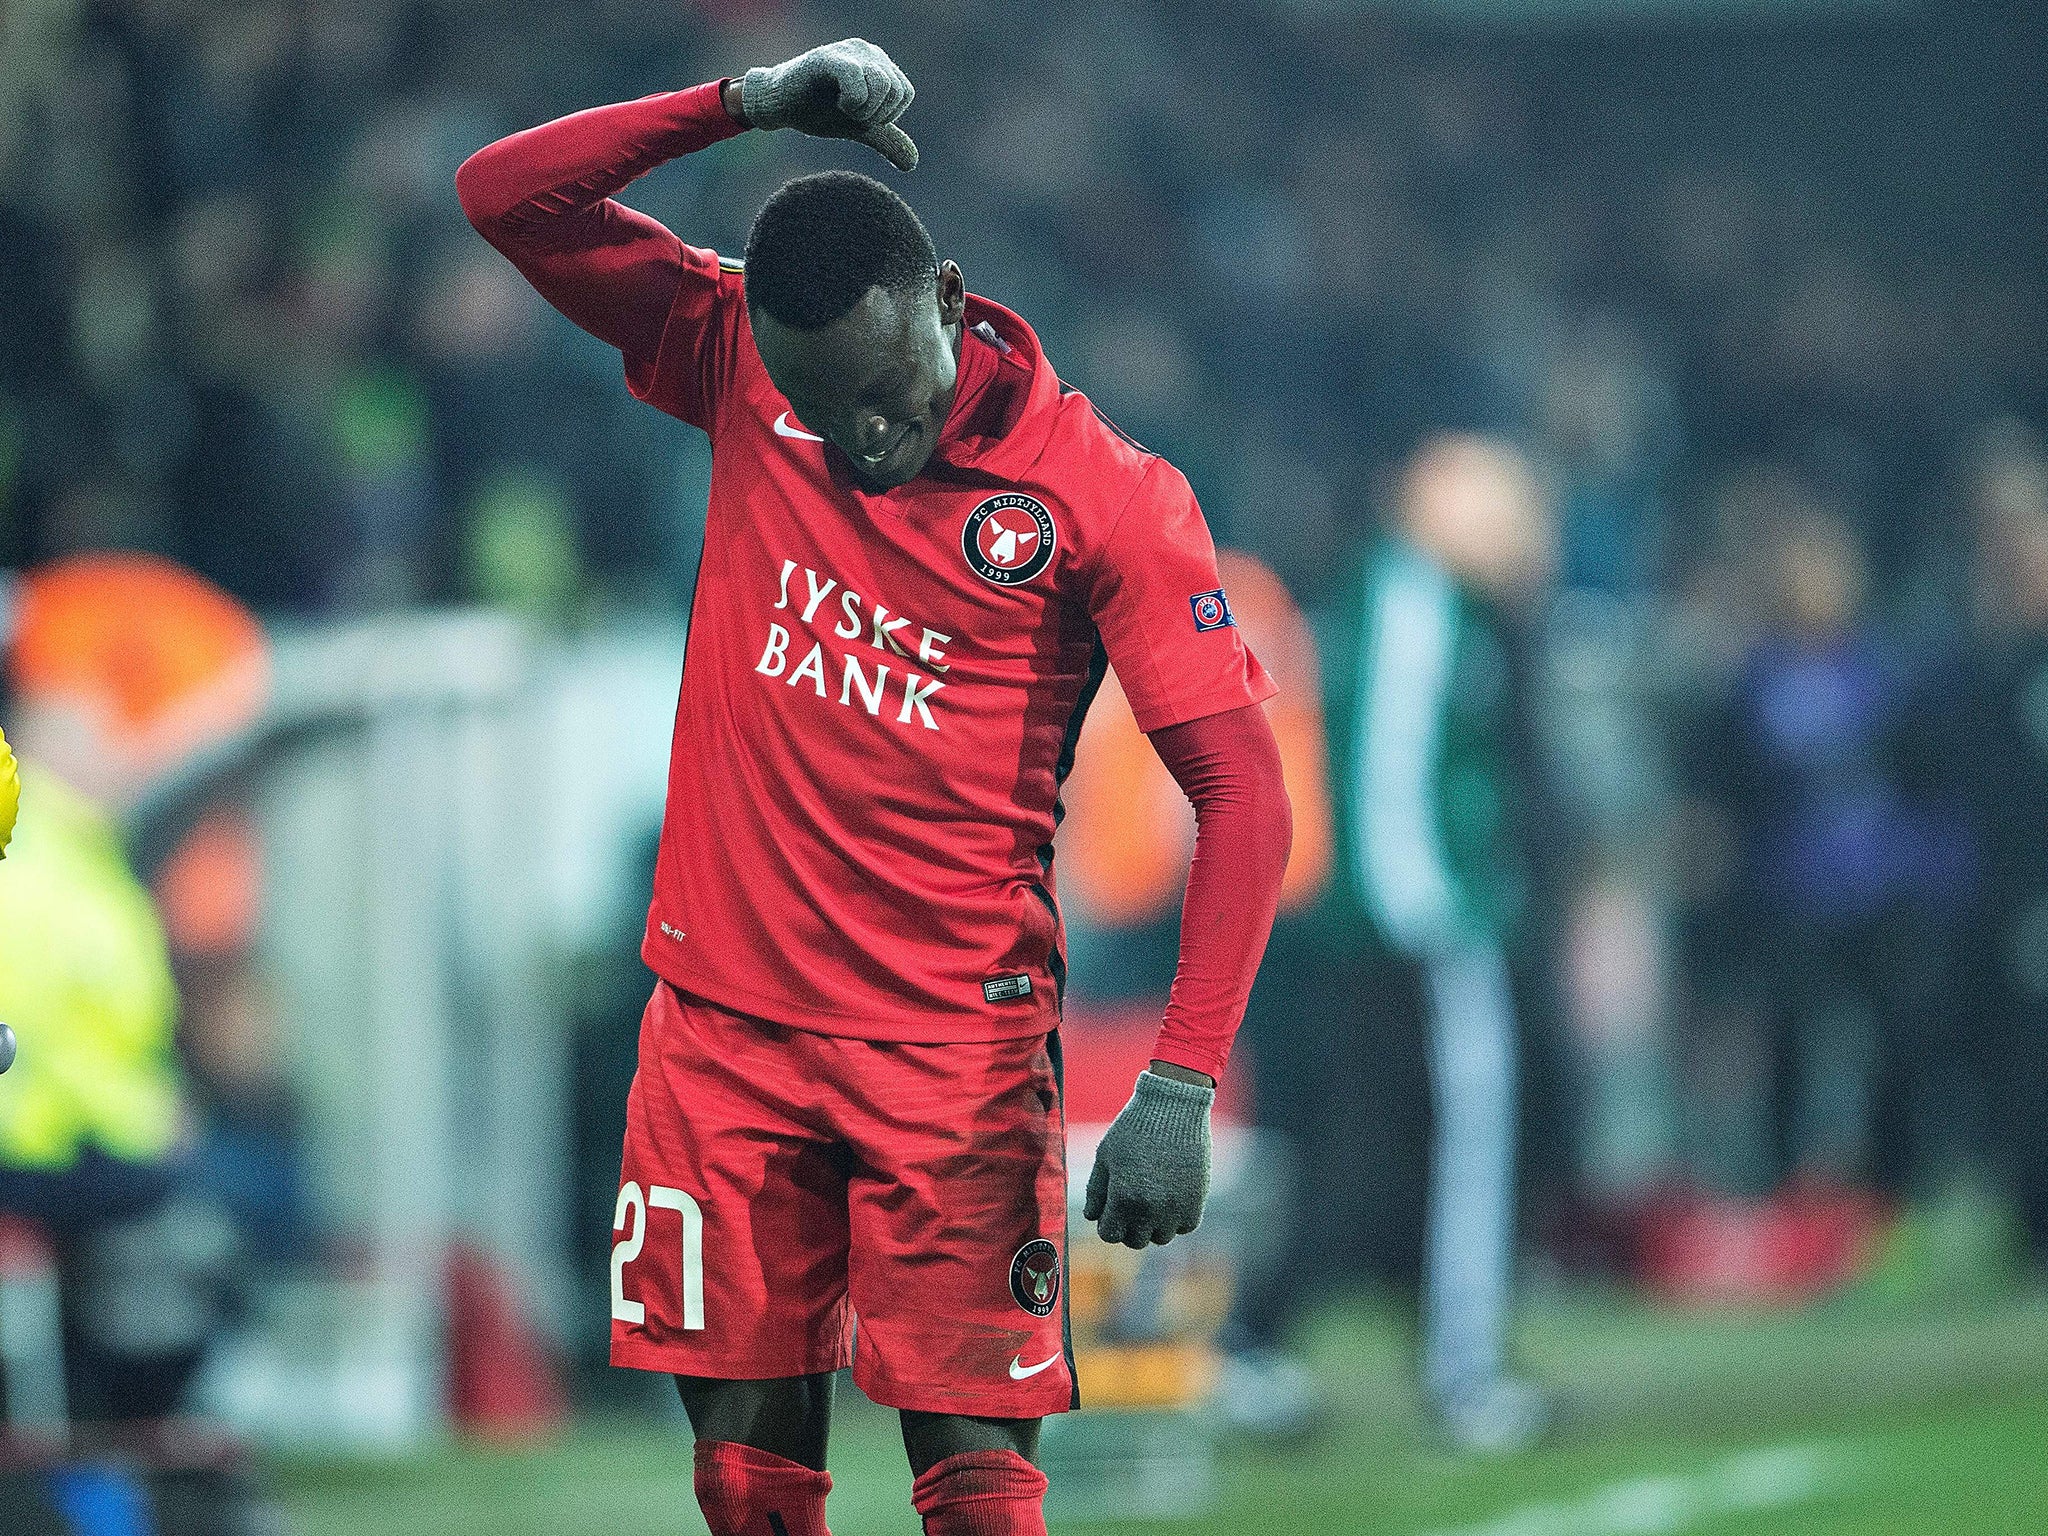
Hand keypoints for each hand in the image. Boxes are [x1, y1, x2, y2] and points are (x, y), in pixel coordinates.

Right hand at [739, 38, 918, 170]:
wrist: (779, 105)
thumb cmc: (816, 111)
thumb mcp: (858, 127)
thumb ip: (885, 139)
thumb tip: (913, 163)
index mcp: (878, 63)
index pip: (904, 93)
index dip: (886, 116)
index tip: (859, 117)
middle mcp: (867, 51)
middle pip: (895, 91)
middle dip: (875, 115)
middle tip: (849, 114)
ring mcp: (848, 51)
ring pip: (882, 85)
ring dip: (863, 110)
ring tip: (842, 109)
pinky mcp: (828, 58)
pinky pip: (856, 78)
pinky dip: (852, 101)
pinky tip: (837, 104)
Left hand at [1084, 1069, 1214, 1248]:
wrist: (1174, 1108)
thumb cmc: (1134, 1128)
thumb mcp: (1105, 1155)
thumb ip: (1096, 1190)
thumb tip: (1093, 1216)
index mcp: (1123, 1198)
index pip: (1109, 1234)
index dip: (1107, 1223)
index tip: (1110, 1209)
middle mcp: (1150, 1210)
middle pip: (1135, 1241)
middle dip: (1128, 1226)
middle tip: (1130, 1203)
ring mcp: (1175, 1208)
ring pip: (1161, 1237)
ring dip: (1153, 1224)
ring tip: (1151, 1197)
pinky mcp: (1197, 1202)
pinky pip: (1184, 1226)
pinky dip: (1176, 1217)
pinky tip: (1170, 1195)